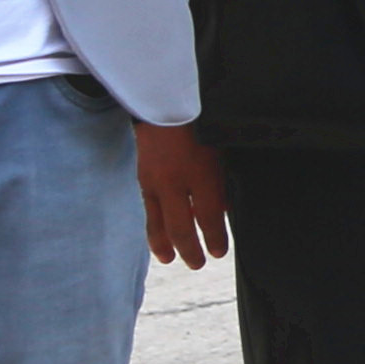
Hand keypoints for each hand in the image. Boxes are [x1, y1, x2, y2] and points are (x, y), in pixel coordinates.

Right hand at [134, 120, 227, 267]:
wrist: (162, 99)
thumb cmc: (201, 120)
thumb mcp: (222, 146)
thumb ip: (222, 179)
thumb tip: (222, 207)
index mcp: (200, 173)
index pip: (209, 216)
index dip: (214, 237)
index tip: (219, 252)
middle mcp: (174, 182)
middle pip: (181, 226)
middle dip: (191, 249)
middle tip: (198, 264)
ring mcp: (155, 182)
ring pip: (159, 223)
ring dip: (167, 245)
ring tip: (173, 260)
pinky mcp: (143, 178)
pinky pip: (149, 210)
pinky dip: (153, 228)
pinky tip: (156, 238)